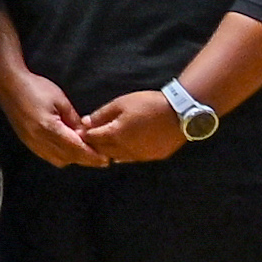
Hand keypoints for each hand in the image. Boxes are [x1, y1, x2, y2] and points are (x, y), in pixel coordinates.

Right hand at [1, 67, 104, 167]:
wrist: (9, 84)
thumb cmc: (36, 87)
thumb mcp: (60, 100)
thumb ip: (74, 119)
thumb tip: (86, 134)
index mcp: (49, 127)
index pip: (75, 148)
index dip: (92, 156)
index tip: (106, 160)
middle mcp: (39, 139)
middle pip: (68, 158)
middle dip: (85, 160)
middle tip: (101, 158)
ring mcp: (32, 142)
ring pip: (57, 160)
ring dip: (73, 159)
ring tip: (85, 153)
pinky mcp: (27, 142)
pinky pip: (47, 156)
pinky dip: (60, 156)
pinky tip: (67, 149)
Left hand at [74, 90, 189, 165]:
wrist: (180, 113)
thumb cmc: (148, 104)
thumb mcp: (121, 103)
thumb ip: (102, 114)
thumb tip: (85, 122)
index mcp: (115, 136)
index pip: (92, 139)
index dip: (85, 135)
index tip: (81, 130)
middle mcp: (125, 150)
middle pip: (103, 151)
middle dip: (95, 144)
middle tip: (92, 136)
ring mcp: (140, 156)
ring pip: (117, 157)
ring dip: (109, 150)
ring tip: (107, 141)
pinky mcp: (153, 157)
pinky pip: (133, 158)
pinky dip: (125, 153)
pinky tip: (125, 145)